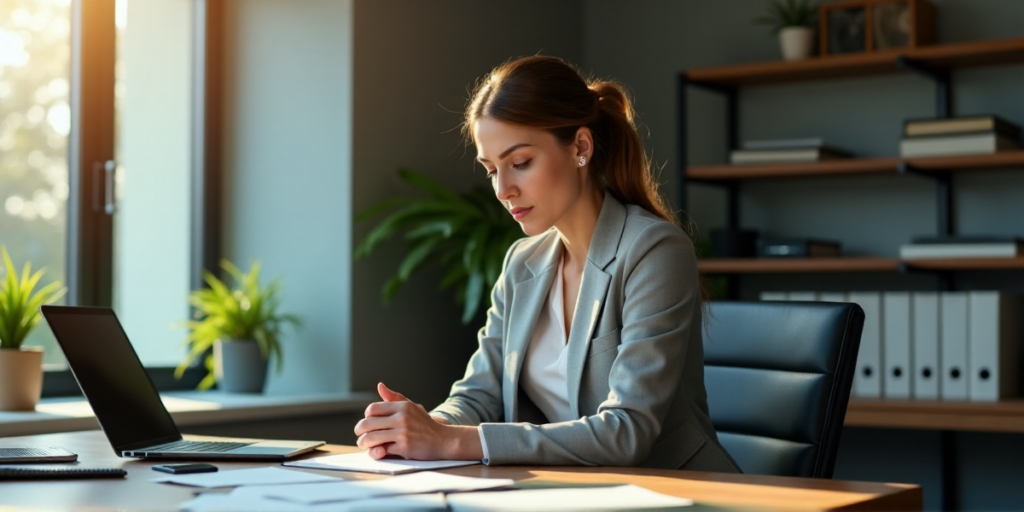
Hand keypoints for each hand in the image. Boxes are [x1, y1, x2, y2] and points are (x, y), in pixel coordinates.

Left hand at [353, 382, 481, 460]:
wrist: (444, 440)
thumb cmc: (425, 424)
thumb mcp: (412, 407)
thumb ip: (395, 398)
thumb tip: (380, 386)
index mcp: (402, 406)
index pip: (372, 409)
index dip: (366, 416)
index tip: (368, 422)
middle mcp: (402, 417)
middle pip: (368, 423)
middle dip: (360, 430)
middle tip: (360, 435)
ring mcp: (403, 432)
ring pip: (371, 438)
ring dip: (364, 443)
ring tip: (365, 444)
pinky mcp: (404, 446)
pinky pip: (382, 449)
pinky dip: (378, 451)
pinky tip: (380, 451)